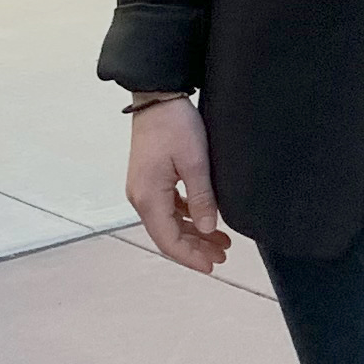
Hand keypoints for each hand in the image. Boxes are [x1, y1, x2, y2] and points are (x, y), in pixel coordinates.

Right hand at [125, 97, 231, 271]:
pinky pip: (168, 208)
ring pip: (169, 222)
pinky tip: (207, 220)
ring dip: (193, 233)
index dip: (190, 257)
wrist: (157, 96)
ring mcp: (144, 188)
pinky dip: (187, 217)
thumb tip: (209, 229)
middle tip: (223, 256)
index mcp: (148, 197)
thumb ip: (202, 198)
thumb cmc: (175, 125)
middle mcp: (140, 197)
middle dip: (195, 248)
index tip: (213, 266)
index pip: (168, 240)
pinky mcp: (150, 179)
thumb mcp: (195, 162)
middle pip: (167, 234)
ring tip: (221, 242)